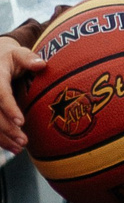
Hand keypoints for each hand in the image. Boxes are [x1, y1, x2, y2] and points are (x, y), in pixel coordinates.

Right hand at [0, 39, 48, 153]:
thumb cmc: (11, 58)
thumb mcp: (18, 53)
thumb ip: (28, 58)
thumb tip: (41, 64)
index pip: (0, 93)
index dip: (9, 108)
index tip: (21, 122)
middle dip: (7, 128)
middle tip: (24, 141)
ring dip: (2, 137)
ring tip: (20, 148)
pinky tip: (12, 148)